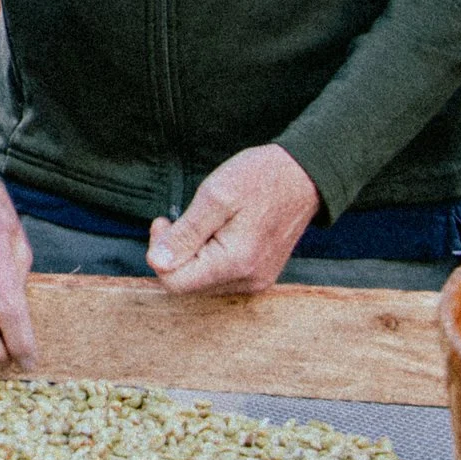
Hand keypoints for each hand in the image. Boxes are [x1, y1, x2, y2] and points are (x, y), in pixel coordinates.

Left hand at [145, 144, 321, 294]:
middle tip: (180, 218)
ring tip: (204, 223)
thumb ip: (185, 233)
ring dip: (192, 254)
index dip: (158, 253)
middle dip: (175, 253)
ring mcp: (256, 281)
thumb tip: (157, 263)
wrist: (303, 176)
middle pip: (187, 284)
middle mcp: (248, 281)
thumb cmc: (260, 179)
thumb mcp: (215, 196)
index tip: (164, 222)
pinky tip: (217, 232)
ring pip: (202, 282)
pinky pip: (220, 277)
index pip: (174, 282)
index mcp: (235, 263)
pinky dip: (209, 257)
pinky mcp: (260, 276)